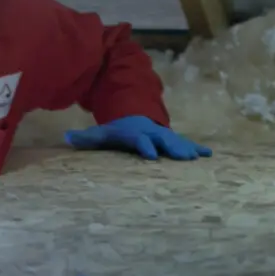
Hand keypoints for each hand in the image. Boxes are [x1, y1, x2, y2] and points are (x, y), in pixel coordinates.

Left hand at [63, 116, 212, 159]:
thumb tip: (66, 136)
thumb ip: (85, 137)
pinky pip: (186, 144)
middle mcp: (151, 133)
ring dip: (187, 149)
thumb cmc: (116, 131)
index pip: (139, 139)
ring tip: (198, 158)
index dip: (145, 146)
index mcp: (134, 133)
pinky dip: (197, 148)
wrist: (134, 117)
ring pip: (177, 142)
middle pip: (163, 140)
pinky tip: (209, 155)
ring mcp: (164, 136)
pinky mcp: (172, 140)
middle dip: (172, 148)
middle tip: (184, 158)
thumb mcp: (100, 134)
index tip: (151, 156)